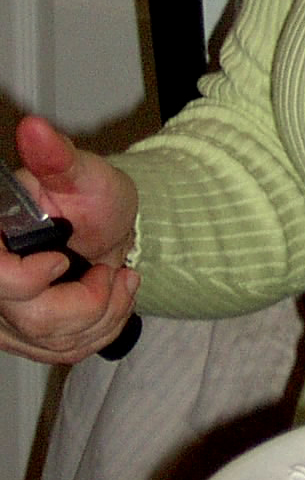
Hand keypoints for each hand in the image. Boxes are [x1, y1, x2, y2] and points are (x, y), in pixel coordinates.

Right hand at [0, 115, 139, 362]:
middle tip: (110, 270)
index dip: (28, 279)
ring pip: (54, 340)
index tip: (61, 260)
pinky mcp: (29, 338)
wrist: (109, 226)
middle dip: (88, 300)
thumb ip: (56, 157)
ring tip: (119, 278)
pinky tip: (112, 300)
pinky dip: (102, 329)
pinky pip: (66, 351)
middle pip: (33, 318)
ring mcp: (7, 317)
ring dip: (104, 313)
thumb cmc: (91, 196)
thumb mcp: (81, 171)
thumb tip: (34, 128)